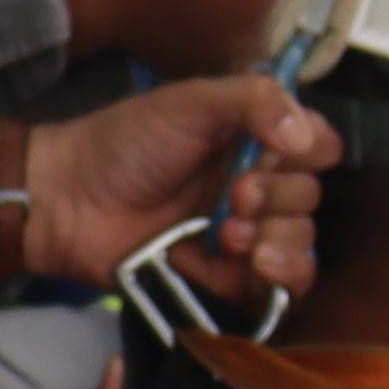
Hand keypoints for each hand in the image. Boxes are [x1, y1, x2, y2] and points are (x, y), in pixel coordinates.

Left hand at [27, 77, 337, 294]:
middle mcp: (257, 186)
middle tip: (233, 196)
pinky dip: (282, 276)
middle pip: (311, 196)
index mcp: (256, 140)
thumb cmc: (125, 144)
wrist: (69, 203)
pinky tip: (253, 263)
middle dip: (278, 197)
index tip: (276, 149)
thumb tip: (305, 135)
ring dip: (276, 236)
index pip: (319, 146)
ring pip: (303, 240)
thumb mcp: (190, 102)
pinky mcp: (230, 280)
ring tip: (229, 234)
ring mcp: (245, 235)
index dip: (310, 150)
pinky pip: (285, 288)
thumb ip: (255, 101)